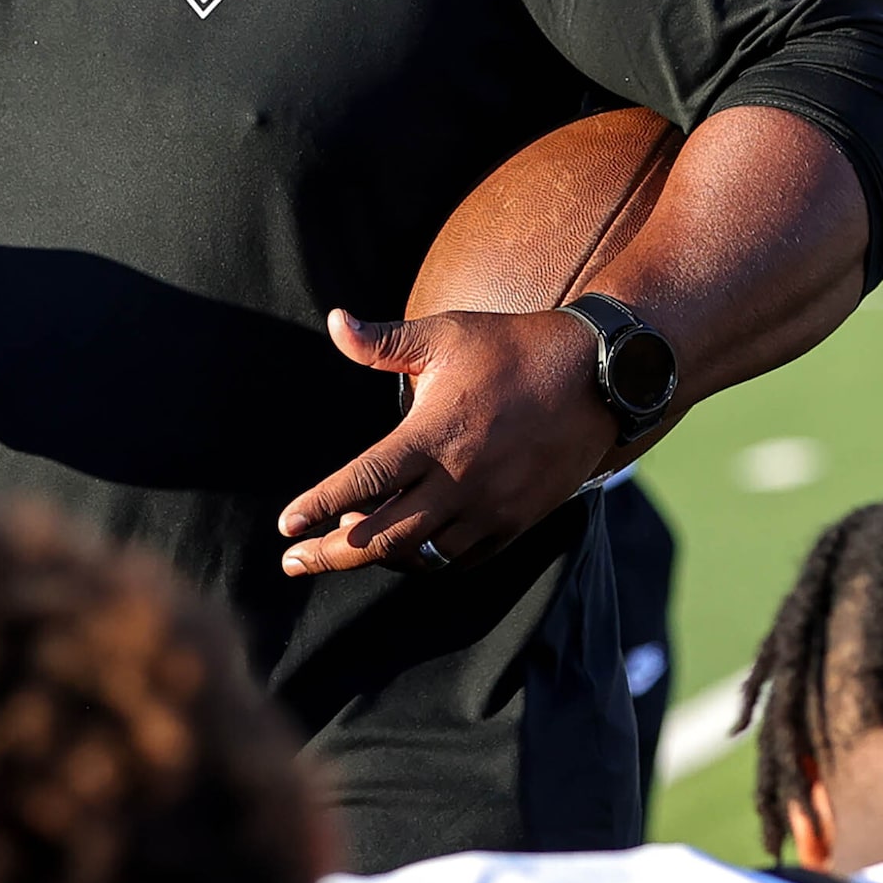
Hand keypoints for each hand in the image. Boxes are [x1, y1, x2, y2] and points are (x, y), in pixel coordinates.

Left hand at [276, 307, 613, 576]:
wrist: (597, 377)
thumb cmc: (512, 349)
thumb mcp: (444, 335)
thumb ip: (383, 342)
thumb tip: (334, 321)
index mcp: (433, 436)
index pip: (363, 481)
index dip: (318, 505)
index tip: (285, 524)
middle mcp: (459, 481)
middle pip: (383, 536)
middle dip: (331, 554)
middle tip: (294, 561)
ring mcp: (491, 507)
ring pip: (421, 555)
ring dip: (379, 557)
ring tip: (347, 542)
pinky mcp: (516, 521)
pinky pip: (462, 559)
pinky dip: (426, 560)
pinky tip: (405, 547)